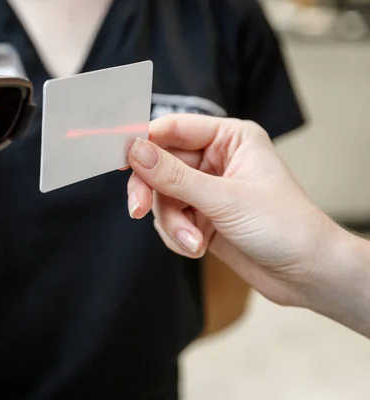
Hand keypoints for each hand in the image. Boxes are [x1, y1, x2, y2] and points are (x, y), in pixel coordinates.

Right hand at [126, 114, 339, 306]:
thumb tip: (135, 151)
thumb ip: (174, 175)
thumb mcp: (224, 198)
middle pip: (159, 165)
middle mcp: (216, 159)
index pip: (172, 129)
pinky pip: (170, 219)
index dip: (143, 142)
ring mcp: (207, 189)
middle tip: (137, 210)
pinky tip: (197, 248)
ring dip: (173, 223)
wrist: (306, 274)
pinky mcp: (202, 216)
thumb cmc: (284, 226)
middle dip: (152, 192)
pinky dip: (177, 236)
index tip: (120, 160)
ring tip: (193, 243)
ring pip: (162, 197)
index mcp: (229, 138)